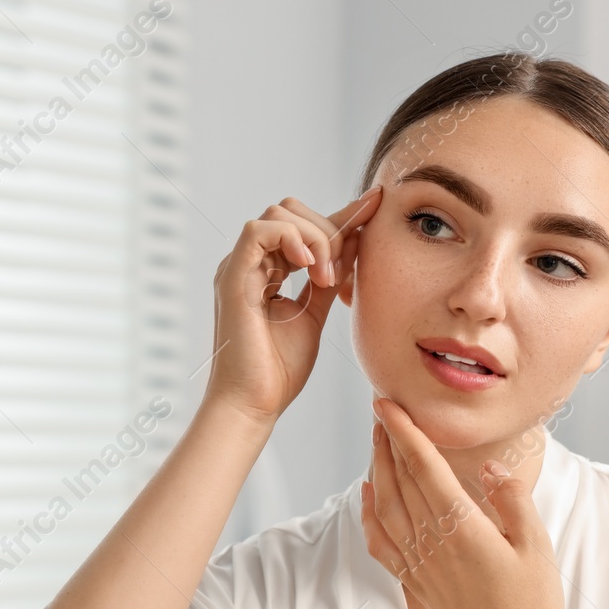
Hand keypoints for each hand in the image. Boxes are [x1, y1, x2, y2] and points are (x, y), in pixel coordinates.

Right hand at [206, 187, 382, 425]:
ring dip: (314, 238)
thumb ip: (331, 277)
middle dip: (327, 231)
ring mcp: (239, 268)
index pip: (304, 227)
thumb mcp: (315, 313)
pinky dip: (293, 240)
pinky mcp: (232, 277)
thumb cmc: (278, 371)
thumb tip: (356, 239)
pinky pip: (260, 230)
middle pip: (291, 210)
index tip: (376, 204)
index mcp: (265, 271)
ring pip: (279, 214)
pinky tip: (310, 269)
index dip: (342, 214)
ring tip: (325, 279)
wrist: (254, 404)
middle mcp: (249, 264)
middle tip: (338, 277)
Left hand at [359, 398, 563, 608]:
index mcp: (462, 528)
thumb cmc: (533, 607)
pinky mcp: (415, 583)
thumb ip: (511, 501)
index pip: (424, 468)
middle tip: (380, 410)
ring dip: (376, 470)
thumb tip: (487, 466)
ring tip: (375, 441)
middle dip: (386, 441)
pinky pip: (381, 543)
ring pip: (385, 506)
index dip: (403, 432)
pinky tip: (368, 496)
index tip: (386, 404)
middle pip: (399, 481)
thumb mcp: (536, 546)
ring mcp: (419, 565)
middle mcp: (432, 543)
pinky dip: (368, 515)